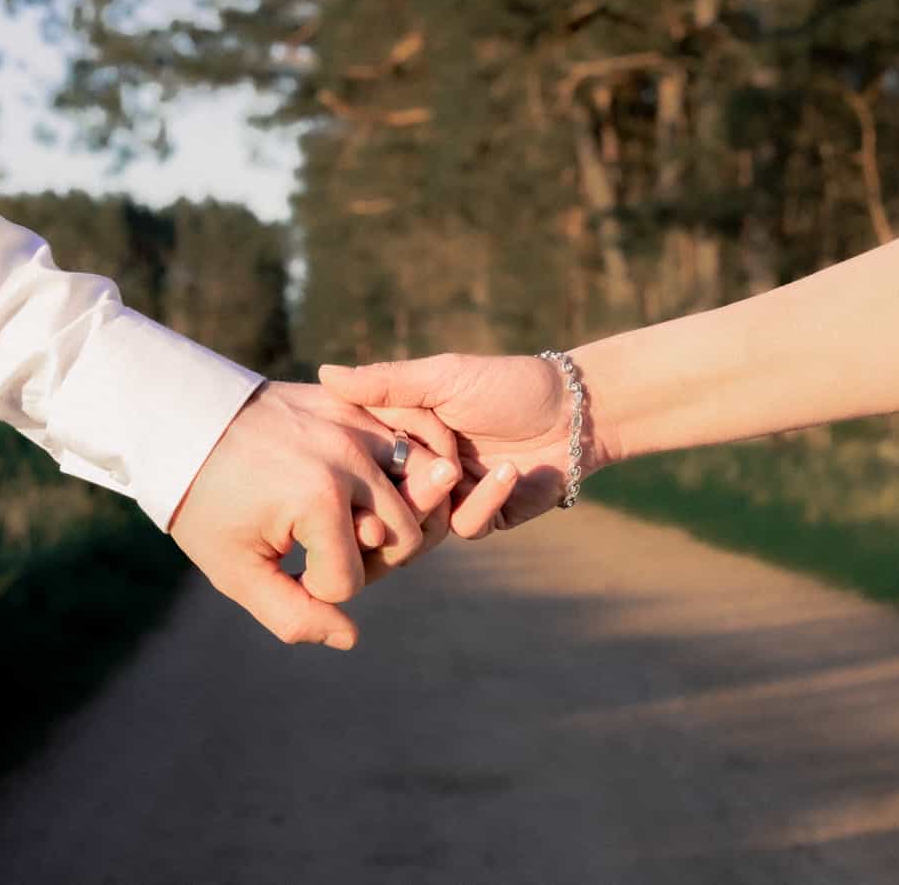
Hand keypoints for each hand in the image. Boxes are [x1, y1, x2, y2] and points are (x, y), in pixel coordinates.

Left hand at [168, 381, 461, 648]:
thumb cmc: (205, 501)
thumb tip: (350, 637)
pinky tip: (374, 487)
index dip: (316, 589)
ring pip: (424, 488)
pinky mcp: (357, 405)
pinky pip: (413, 440)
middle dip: (367, 559)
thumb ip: (293, 615)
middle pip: (403, 539)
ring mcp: (357, 424)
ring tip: (352, 522)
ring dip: (395, 517)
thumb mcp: (235, 571)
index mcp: (319, 500)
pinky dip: (408, 469)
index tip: (279, 566)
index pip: (350, 581)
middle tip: (320, 550)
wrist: (183, 423)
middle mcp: (350, 458)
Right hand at [319, 354, 587, 537]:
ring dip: (440, 495)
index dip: (357, 460)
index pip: (360, 457)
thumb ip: (386, 384)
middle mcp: (419, 468)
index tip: (362, 452)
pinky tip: (508, 471)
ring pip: (422, 519)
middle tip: (415, 467)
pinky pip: (467, 525)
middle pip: (385, 497)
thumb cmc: (507, 383)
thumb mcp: (442, 378)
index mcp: (401, 434)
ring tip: (460, 466)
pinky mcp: (485, 516)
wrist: (575, 409)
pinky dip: (485, 499)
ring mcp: (450, 496)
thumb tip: (323, 373)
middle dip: (397, 485)